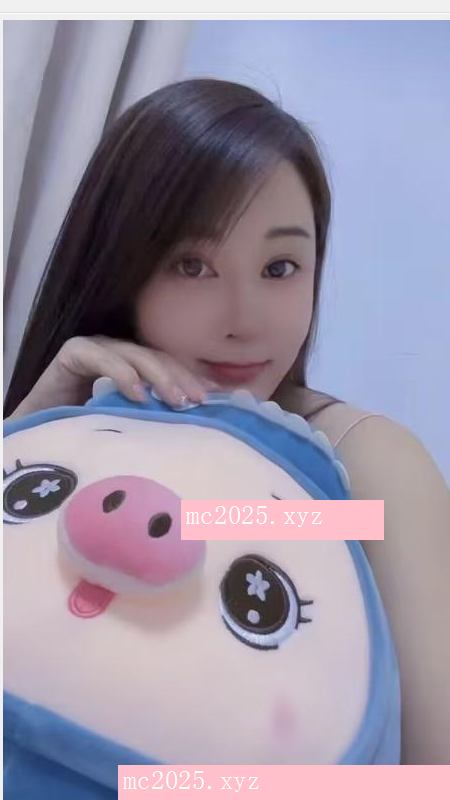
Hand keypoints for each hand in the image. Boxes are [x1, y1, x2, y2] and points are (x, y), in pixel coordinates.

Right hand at [7, 336, 218, 419]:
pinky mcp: (73, 353)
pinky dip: (122, 373)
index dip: (191, 379)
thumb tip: (196, 430)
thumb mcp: (128, 426)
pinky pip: (102, 357)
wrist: (35, 434)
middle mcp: (118, 355)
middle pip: (157, 358)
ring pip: (135, 354)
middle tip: (198, 401)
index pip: (169, 366)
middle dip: (181, 378)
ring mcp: (96, 350)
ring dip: (159, 375)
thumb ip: (153, 420)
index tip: (213, 400)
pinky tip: (137, 394)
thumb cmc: (82, 433)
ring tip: (175, 400)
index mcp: (133, 369)